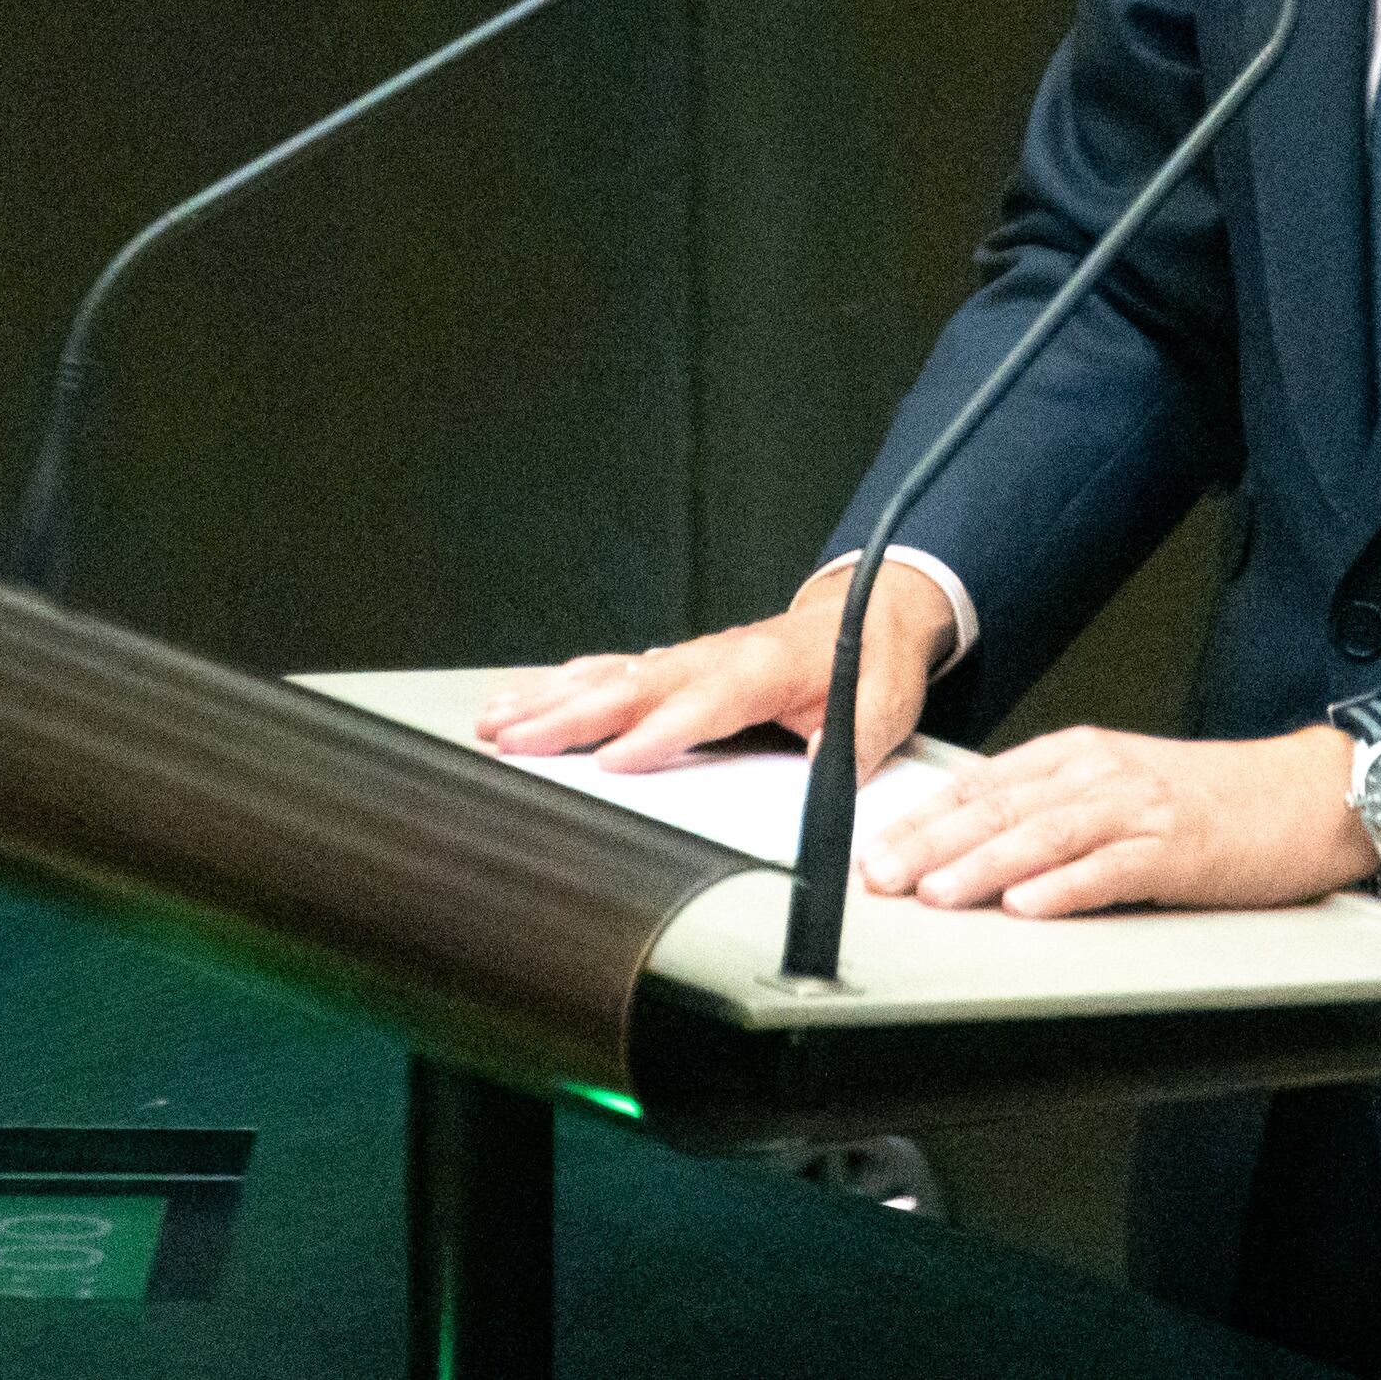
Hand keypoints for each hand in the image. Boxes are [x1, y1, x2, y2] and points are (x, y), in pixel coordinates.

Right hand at [470, 557, 955, 778]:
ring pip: (607, 679)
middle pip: (633, 689)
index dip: (659, 733)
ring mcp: (688, 658)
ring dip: (547, 701)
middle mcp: (714, 657)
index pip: (703, 703)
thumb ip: (854, 737)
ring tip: (495, 723)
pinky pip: (609, 672)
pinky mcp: (675, 665)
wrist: (867, 611)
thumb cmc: (870, 662)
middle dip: (570, 718)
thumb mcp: (885, 702)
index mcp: (763, 668)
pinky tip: (520, 700)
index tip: (614, 763)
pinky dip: (559, 685)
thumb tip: (823, 768)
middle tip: (515, 743)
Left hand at [850, 722, 1378, 918]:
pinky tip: (1030, 906)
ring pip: (1045, 836)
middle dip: (932, 845)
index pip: (982, 785)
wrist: (1308, 795)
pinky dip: (1066, 888)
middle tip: (880, 877)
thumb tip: (980, 847)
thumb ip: (1056, 808)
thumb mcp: (1122, 787)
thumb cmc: (1217, 799)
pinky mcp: (1178, 850)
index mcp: (1080, 756)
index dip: (922, 818)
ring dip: (984, 866)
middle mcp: (1100, 774)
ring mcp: (1139, 809)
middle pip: (1000, 808)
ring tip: (937, 892)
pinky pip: (1112, 870)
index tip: (874, 849)